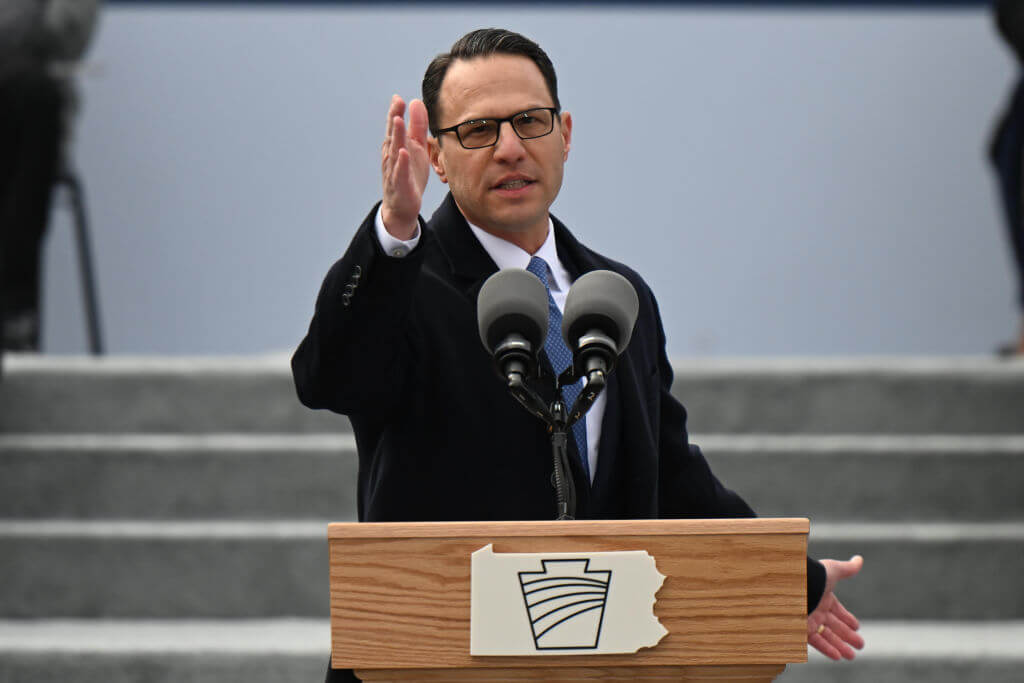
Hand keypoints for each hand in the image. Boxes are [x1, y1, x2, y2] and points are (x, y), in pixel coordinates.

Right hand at [380, 95, 429, 239]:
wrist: (403, 205)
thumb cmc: (409, 174)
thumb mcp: (417, 148)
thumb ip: (417, 126)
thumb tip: (416, 101)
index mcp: (395, 145)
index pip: (395, 126)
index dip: (396, 111)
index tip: (398, 97)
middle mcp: (391, 156)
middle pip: (392, 134)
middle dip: (394, 118)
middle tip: (397, 102)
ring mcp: (394, 170)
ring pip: (394, 151)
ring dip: (396, 136)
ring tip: (399, 121)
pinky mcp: (399, 184)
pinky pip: (400, 172)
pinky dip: (401, 162)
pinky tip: (403, 153)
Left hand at [807, 555, 863, 659]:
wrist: (791, 584)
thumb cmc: (812, 576)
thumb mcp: (832, 571)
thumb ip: (847, 568)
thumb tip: (859, 560)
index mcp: (822, 596)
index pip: (837, 610)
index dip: (847, 619)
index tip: (857, 627)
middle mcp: (816, 609)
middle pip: (834, 626)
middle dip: (847, 636)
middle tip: (860, 645)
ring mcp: (808, 619)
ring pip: (827, 636)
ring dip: (840, 646)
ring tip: (851, 656)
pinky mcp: (801, 629)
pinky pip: (816, 642)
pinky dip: (827, 649)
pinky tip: (837, 656)